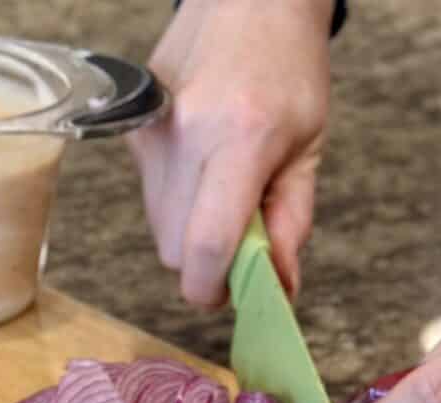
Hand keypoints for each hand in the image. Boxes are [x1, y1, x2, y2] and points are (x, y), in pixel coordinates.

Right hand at [128, 0, 332, 307]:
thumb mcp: (308, 146)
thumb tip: (278, 289)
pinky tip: (197, 162)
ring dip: (189, 231)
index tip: (227, 294)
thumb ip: (292, 223)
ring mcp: (151, 138)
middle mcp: (186, 140)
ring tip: (219, 188)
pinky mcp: (132, 137)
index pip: (206, 245)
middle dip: (204, 260)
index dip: (211, 288)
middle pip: (175, 250)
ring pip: (159, 231)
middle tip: (237, 236)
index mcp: (242, 139)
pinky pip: (150, 200)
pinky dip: (175, 201)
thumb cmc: (288, 68)